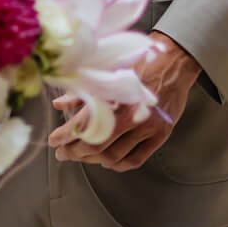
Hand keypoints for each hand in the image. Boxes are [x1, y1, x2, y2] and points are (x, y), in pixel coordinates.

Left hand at [48, 32, 198, 171]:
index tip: (53, 141)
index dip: (64, 135)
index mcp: (114, 96)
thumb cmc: (139, 64)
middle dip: (75, 152)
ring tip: (83, 157)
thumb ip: (83, 92)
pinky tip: (108, 161)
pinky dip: (118, 164)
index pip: (83, 123)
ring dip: (94, 160)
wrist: (174, 62)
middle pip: (96, 144)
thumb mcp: (108, 72)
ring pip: (113, 155)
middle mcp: (130, 114)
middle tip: (63, 153)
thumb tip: (57, 104)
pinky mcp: (160, 135)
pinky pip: (135, 159)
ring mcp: (146, 126)